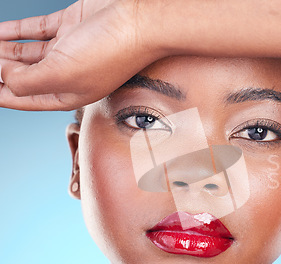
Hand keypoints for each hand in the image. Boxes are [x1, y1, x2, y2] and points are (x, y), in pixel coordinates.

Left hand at [0, 0, 159, 110]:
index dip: (1, 96)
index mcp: (70, 93)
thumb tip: (2, 77)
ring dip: (3, 51)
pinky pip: (35, 29)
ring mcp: (69, 48)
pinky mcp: (70, 25)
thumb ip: (26, 81)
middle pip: (24, 75)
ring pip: (26, 52)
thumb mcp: (61, 75)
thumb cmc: (110, 52)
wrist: (139, 21)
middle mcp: (69, 73)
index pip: (27, 99)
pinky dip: (15, 31)